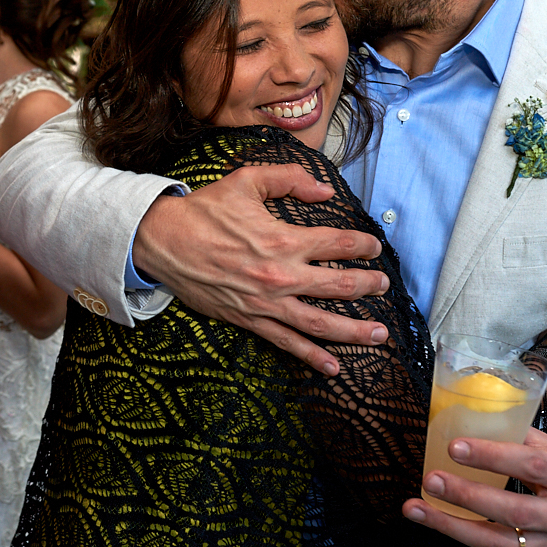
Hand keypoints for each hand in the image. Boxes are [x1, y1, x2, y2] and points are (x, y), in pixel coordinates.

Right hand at [132, 164, 388, 375]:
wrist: (162, 241)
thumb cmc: (204, 210)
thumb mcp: (246, 181)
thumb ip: (289, 180)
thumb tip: (325, 190)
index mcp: (283, 240)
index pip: (337, 244)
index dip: (363, 246)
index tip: (373, 248)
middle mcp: (280, 275)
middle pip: (339, 286)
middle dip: (368, 286)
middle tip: (383, 286)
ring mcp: (265, 303)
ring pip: (320, 323)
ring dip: (354, 330)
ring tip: (379, 333)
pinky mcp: (248, 319)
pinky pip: (286, 342)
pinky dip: (311, 357)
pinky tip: (333, 367)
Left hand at [403, 428, 546, 546]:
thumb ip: (519, 434)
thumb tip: (473, 416)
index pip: (531, 465)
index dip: (491, 456)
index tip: (455, 447)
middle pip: (513, 510)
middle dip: (467, 495)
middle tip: (431, 479)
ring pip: (498, 541)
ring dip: (451, 525)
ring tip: (417, 509)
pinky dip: (463, 537)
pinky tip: (438, 521)